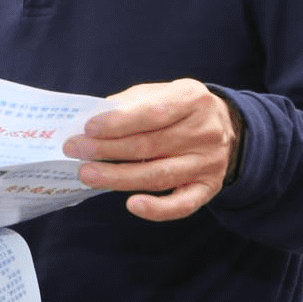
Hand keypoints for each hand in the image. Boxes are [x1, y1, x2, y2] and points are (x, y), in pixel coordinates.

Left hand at [61, 79, 239, 221]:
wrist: (227, 128)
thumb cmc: (179, 109)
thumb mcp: (161, 92)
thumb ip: (130, 103)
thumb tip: (91, 121)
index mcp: (192, 98)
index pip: (152, 113)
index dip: (118, 122)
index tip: (88, 128)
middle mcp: (205, 131)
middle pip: (150, 145)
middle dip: (107, 149)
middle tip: (75, 151)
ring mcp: (209, 162)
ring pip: (159, 175)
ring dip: (119, 177)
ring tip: (88, 174)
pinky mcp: (209, 188)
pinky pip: (182, 204)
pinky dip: (157, 209)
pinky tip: (131, 204)